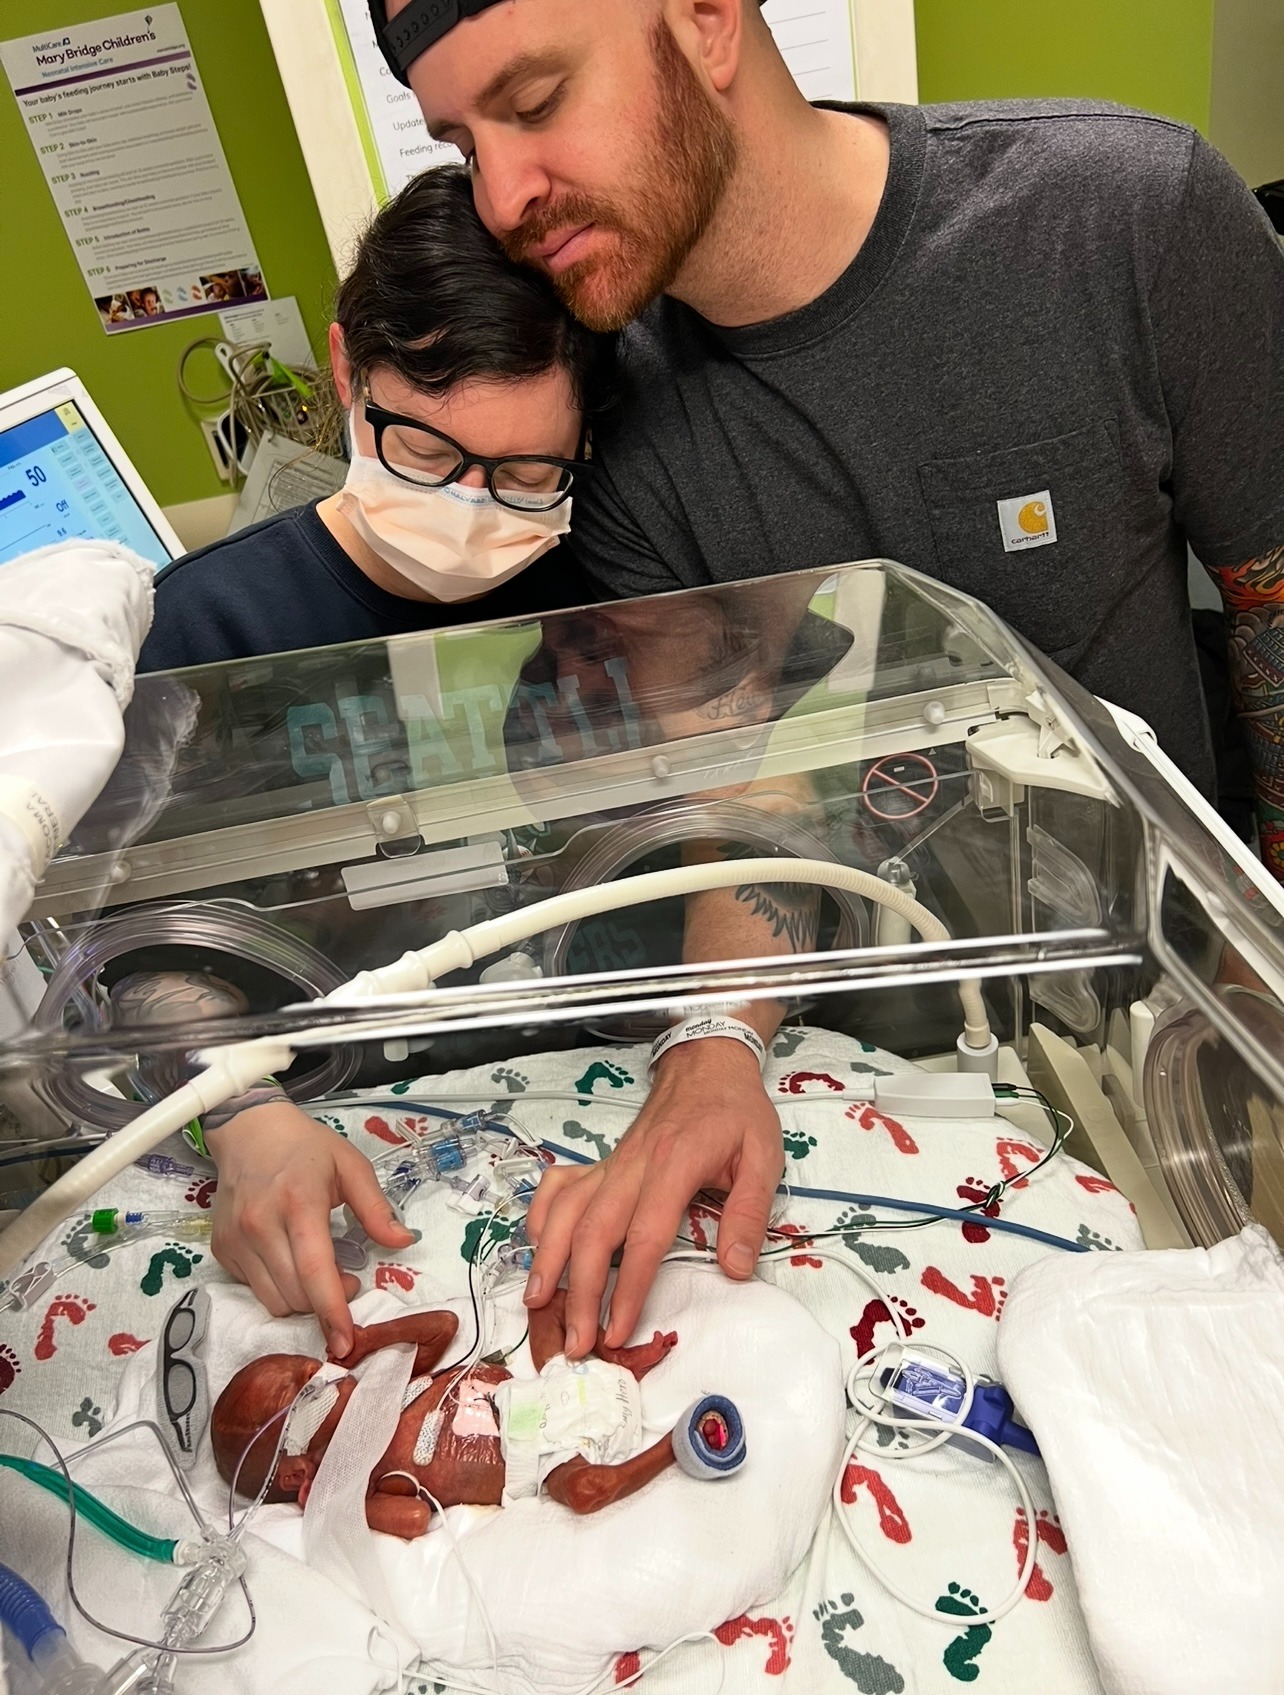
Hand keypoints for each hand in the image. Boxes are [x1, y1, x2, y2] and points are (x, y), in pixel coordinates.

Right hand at [207, 1100, 412, 1353]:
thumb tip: (404, 1241)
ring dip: (302, 1300)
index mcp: (298, 1202)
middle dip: (326, 1303)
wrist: (250, 1131)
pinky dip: (277, 1287)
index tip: (346, 1341)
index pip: (314, 1270)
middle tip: (346, 1279)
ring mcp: (236, 1239)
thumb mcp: (351, 1166)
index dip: (332, 1310)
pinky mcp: (221, 1249)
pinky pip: (254, 1289)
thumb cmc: (307, 1149)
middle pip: (295, 1294)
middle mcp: (261, 1225)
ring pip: (273, 1300)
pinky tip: (288, 1260)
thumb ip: (376, 1208)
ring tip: (318, 1270)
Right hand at [523, 1040, 782, 1358]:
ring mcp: (612, 1164)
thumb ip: (750, 1214)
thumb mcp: (763, 1157)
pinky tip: (536, 1247)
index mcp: (674, 1164)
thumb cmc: (737, 1113)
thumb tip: (735, 1269)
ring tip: (537, 1302)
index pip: (644, 1235)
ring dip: (548, 1258)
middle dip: (578, 1289)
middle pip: (593, 1231)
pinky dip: (542, 1216)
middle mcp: (633, 1165)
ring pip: (566, 1211)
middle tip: (575, 1340)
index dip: (628, 1286)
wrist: (708, 1065)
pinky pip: (561, 1187)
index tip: (618, 1329)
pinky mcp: (603, 1163)